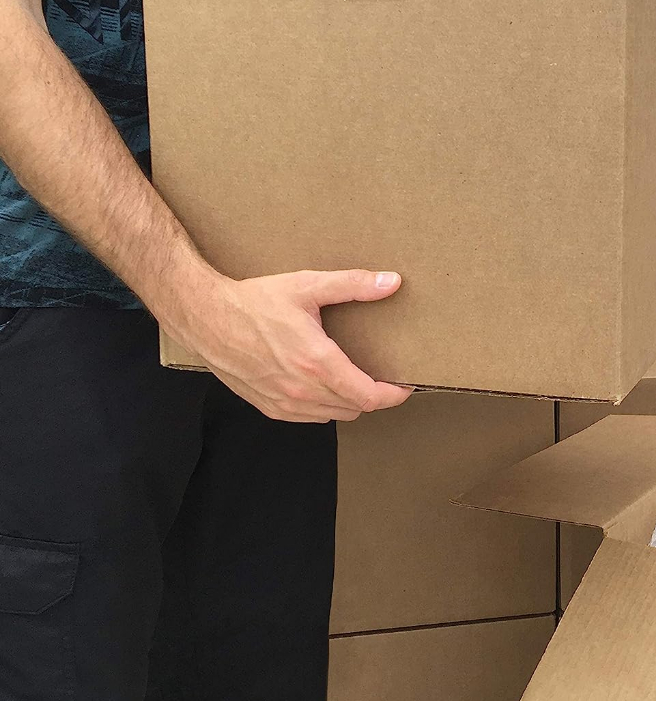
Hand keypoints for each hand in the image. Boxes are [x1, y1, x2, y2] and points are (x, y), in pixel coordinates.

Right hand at [180, 268, 412, 422]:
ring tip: (356, 379)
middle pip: (355, 408)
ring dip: (350, 402)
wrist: (206, 318)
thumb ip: (353, 285)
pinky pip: (309, 417)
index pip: (369, 396)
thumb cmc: (255, 301)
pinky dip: (325, 407)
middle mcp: (302, 391)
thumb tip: (391, 282)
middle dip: (374, 396)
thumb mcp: (308, 286)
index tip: (405, 386)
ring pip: (333, 416)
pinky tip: (324, 385)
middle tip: (383, 377)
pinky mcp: (268, 407)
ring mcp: (283, 403)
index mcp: (317, 363)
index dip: (393, 395)